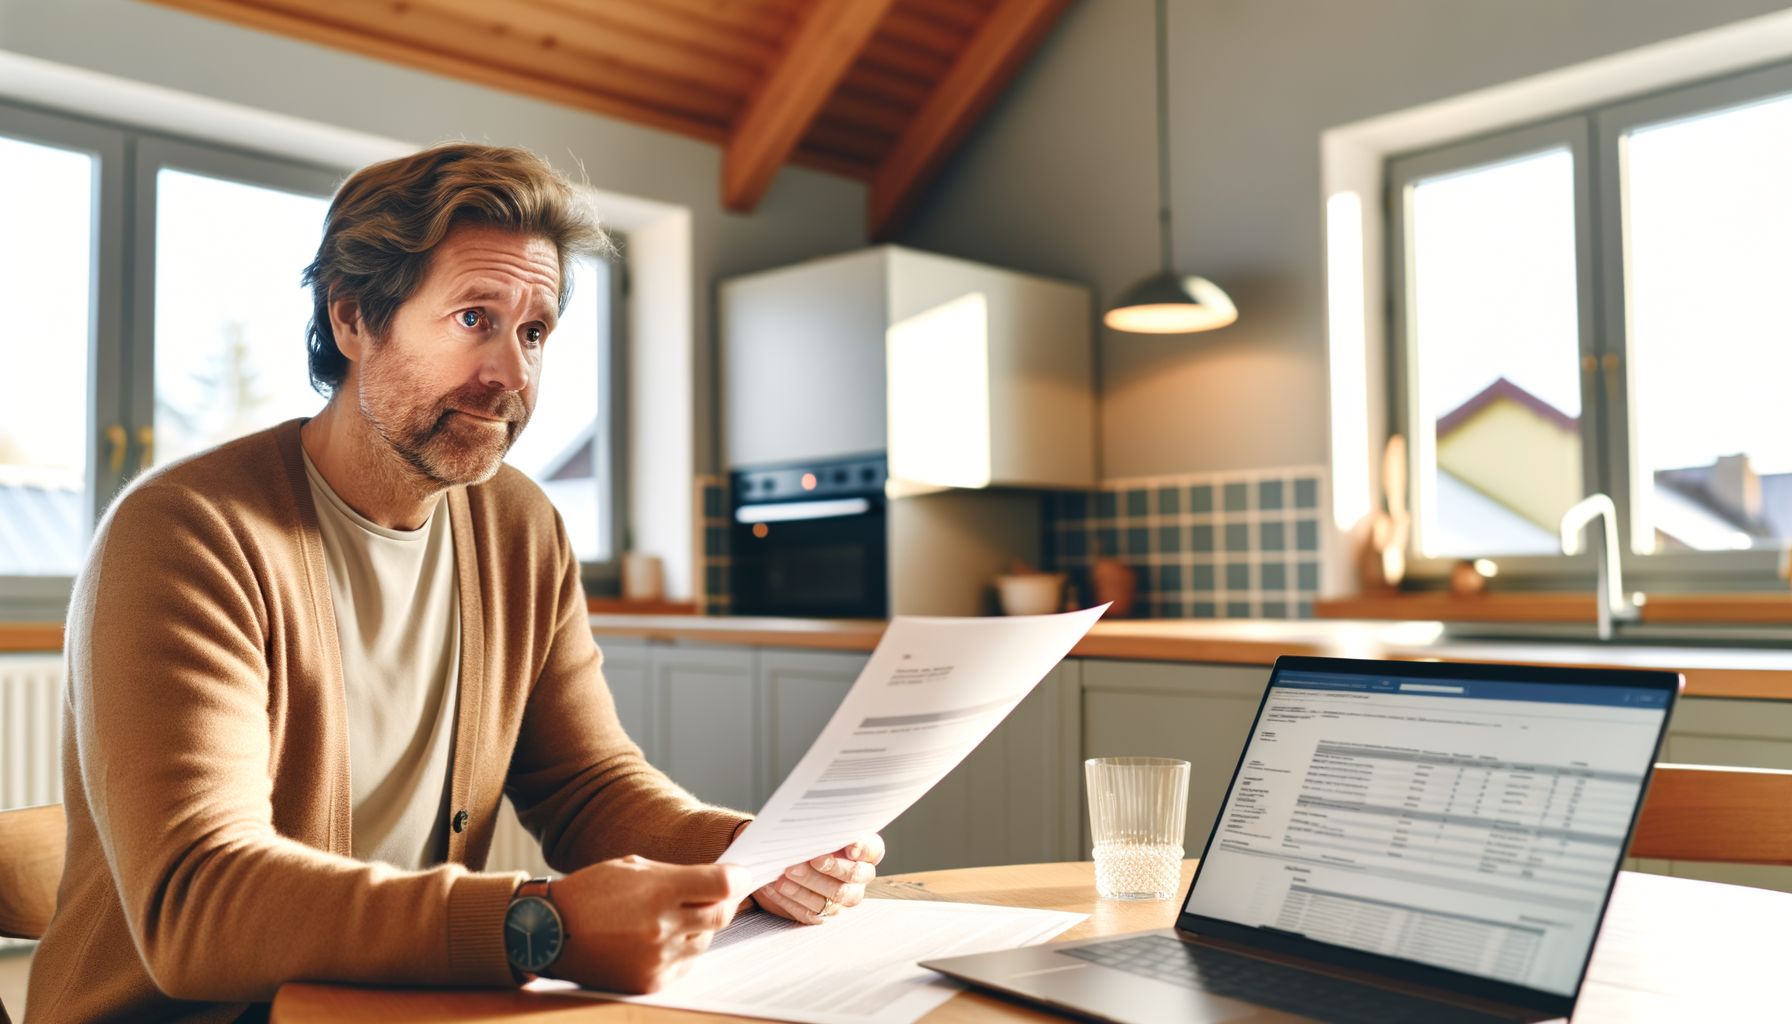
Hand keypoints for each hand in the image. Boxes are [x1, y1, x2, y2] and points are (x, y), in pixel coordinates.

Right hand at [544, 855, 749, 992]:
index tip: (742, 874)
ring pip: (706, 940)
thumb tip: (717, 879)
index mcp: (658, 891)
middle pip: (722, 914)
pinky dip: (683, 949)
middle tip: (720, 893)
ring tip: (677, 914)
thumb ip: (677, 874)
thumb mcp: (633, 867)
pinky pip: (686, 964)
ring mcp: (658, 958)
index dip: (739, 877)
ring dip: (701, 926)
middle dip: (726, 901)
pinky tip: (664, 937)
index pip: (721, 884)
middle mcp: (662, 927)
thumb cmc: (589, 894)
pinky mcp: (651, 982)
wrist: (548, 932)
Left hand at [751, 834, 884, 923]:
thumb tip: (816, 824)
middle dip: (831, 867)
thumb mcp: (814, 828)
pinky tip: (775, 888)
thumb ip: (822, 827)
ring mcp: (842, 898)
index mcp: (864, 851)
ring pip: (833, 897)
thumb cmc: (806, 838)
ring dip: (807, 886)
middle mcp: (859, 877)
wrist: (785, 858)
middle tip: (811, 859)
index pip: (872, 850)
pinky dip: (790, 900)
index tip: (849, 846)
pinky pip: (810, 912)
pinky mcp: (822, 914)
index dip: (863, 848)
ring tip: (785, 875)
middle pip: (853, 876)